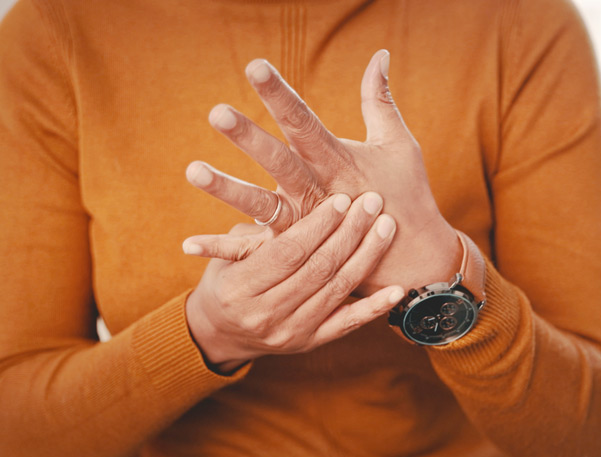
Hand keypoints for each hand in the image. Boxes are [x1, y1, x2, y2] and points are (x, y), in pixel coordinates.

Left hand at [185, 50, 461, 294]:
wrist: (413, 258)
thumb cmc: (407, 194)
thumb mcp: (398, 144)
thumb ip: (380, 100)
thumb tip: (379, 54)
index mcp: (340, 161)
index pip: (304, 121)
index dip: (280, 95)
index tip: (255, 67)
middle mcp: (319, 191)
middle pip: (280, 161)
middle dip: (249, 137)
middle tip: (218, 113)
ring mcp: (305, 224)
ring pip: (261, 205)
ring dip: (226, 190)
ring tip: (192, 170)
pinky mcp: (296, 253)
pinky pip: (255, 250)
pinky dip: (222, 249)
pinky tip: (187, 244)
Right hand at [185, 193, 403, 373]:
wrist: (221, 332)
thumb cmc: (226, 280)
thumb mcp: (228, 254)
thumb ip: (261, 233)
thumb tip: (296, 199)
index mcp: (240, 288)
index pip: (289, 252)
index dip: (318, 224)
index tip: (341, 199)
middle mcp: (265, 315)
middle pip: (318, 268)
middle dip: (349, 232)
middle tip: (372, 202)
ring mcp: (290, 333)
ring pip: (337, 290)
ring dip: (366, 256)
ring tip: (386, 226)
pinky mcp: (309, 343)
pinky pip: (347, 324)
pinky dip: (374, 307)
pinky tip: (397, 288)